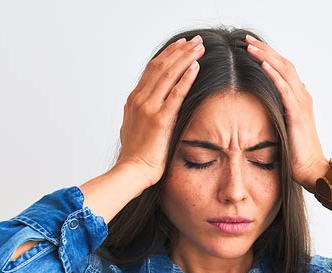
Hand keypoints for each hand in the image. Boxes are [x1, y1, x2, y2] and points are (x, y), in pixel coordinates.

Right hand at [114, 35, 204, 189]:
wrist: (132, 171)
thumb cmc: (136, 155)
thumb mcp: (134, 127)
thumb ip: (142, 113)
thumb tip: (149, 107)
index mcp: (134, 100)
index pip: (152, 69)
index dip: (168, 55)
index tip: (181, 45)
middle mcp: (139, 99)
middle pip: (161, 66)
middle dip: (180, 51)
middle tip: (196, 41)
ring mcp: (149, 108)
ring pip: (168, 74)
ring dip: (185, 58)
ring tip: (200, 48)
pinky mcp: (160, 119)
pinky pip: (175, 93)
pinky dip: (186, 78)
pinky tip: (195, 67)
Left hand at [245, 35, 328, 190]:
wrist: (312, 170)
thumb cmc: (298, 155)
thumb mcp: (287, 130)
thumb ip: (283, 115)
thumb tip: (275, 106)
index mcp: (300, 99)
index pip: (284, 70)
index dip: (269, 56)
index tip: (251, 47)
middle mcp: (302, 96)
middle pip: (284, 64)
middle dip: (265, 49)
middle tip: (246, 39)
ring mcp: (301, 103)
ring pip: (284, 70)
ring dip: (266, 56)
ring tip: (249, 46)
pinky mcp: (297, 113)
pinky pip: (284, 88)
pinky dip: (273, 73)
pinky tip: (261, 63)